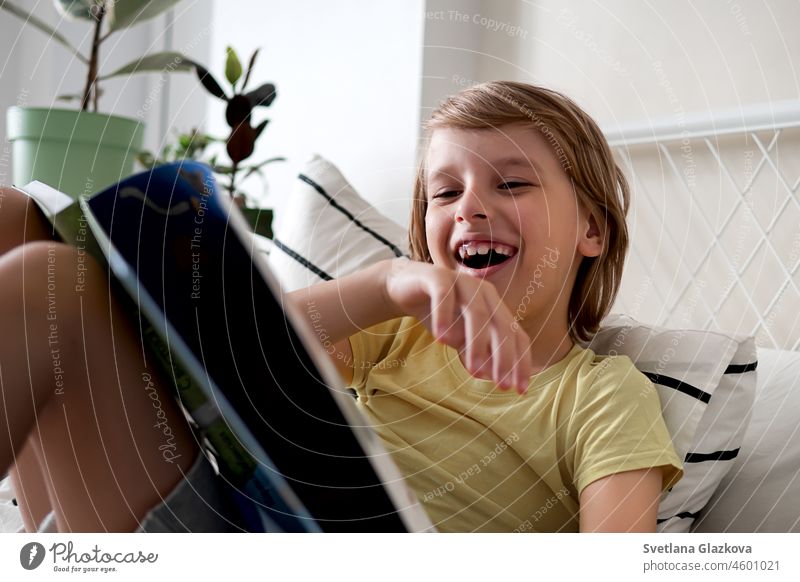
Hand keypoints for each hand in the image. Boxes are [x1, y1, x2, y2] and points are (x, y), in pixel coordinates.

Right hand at [383, 259, 532, 392]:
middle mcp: (485, 293)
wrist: (404, 287)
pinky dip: (445, 317)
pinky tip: (441, 340)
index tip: (519, 390)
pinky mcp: (438, 276)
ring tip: (473, 370)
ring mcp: (463, 282)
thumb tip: (492, 376)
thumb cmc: (439, 314)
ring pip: (478, 312)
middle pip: (502, 325)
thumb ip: (478, 352)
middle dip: (505, 357)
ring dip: (477, 342)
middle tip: (500, 384)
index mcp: (496, 307)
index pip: (516, 335)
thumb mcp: (461, 339)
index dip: (520, 362)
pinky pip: (445, 295)